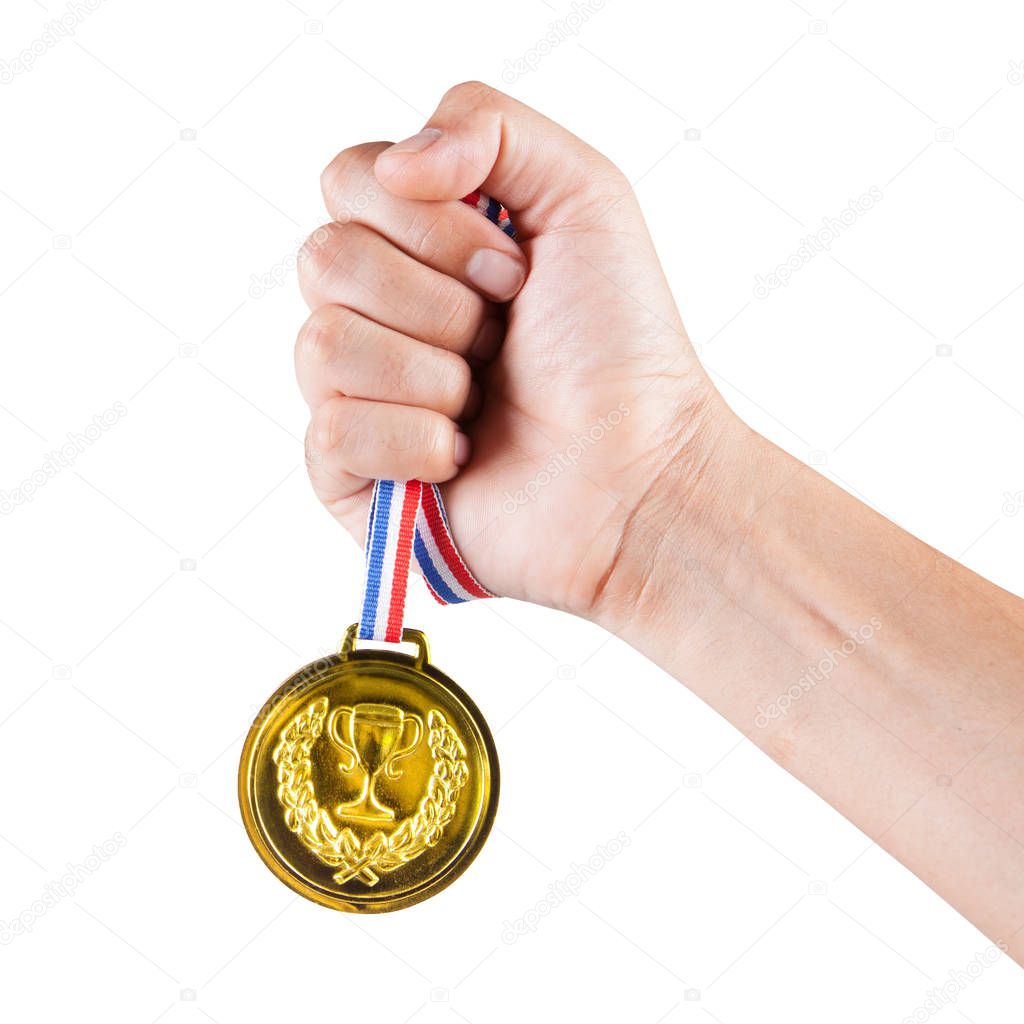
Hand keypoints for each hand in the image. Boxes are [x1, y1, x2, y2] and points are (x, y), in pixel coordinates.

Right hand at [296, 81, 728, 619]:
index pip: (348, 181)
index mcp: (418, 246)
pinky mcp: (351, 478)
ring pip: (322, 345)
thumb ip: (488, 123)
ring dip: (431, 374)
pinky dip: (414, 443)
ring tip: (485, 402)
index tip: (512, 271)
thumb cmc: (620, 347)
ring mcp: (359, 395)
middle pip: (324, 260)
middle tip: (504, 338)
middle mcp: (378, 313)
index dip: (429, 222)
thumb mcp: (585, 196)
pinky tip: (461, 456)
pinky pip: (332, 434)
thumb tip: (393, 165)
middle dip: (438, 303)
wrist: (638, 472)